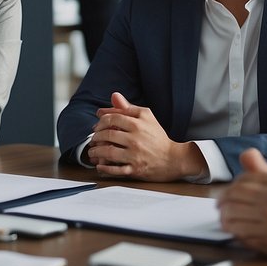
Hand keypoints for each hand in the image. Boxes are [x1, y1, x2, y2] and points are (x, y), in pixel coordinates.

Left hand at [86, 92, 202, 181]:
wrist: (174, 158)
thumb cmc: (158, 137)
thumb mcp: (146, 117)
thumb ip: (128, 107)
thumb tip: (114, 95)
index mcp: (137, 124)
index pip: (111, 119)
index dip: (100, 122)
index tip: (96, 127)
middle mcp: (135, 139)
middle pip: (107, 135)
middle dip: (95, 137)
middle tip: (93, 140)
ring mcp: (135, 155)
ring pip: (108, 152)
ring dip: (96, 152)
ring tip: (93, 152)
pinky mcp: (135, 169)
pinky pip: (115, 169)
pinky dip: (104, 168)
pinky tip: (100, 165)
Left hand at [218, 149, 266, 260]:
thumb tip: (246, 155)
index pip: (243, 181)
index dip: (231, 186)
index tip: (228, 192)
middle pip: (234, 198)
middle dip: (223, 201)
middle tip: (219, 205)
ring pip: (234, 217)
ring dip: (224, 217)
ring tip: (223, 217)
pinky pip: (243, 234)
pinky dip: (234, 232)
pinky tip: (233, 229)